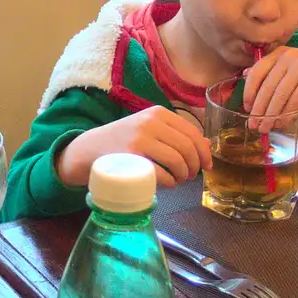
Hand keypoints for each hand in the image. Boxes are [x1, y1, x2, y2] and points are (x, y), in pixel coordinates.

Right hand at [57, 106, 211, 189]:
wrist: (90, 149)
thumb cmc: (124, 141)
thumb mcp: (150, 129)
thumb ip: (175, 134)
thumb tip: (207, 144)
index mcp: (158, 113)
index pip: (192, 132)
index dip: (204, 152)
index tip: (207, 166)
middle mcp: (150, 123)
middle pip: (187, 148)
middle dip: (194, 166)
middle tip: (190, 176)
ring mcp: (140, 140)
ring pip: (177, 161)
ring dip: (183, 175)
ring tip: (178, 180)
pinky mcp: (131, 158)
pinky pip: (162, 174)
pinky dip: (170, 183)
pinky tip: (168, 184)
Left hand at [242, 49, 297, 119]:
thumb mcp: (294, 68)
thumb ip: (273, 71)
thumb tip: (245, 74)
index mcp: (281, 52)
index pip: (257, 71)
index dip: (249, 91)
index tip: (247, 107)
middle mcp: (290, 56)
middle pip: (267, 86)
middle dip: (258, 109)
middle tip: (253, 124)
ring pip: (279, 96)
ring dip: (270, 115)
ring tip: (265, 128)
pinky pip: (293, 101)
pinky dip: (286, 115)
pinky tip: (282, 124)